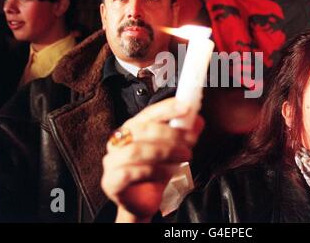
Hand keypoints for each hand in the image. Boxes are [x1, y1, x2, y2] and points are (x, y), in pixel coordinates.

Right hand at [101, 97, 203, 221]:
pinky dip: (152, 171)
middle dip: (171, 133)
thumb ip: (184, 135)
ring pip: (136, 150)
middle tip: (191, 141)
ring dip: (165, 151)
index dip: (167, 108)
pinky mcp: (111, 182)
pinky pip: (129, 173)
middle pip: (142, 130)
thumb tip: (198, 120)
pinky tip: (167, 173)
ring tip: (185, 157)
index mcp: (133, 129)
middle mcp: (119, 141)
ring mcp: (112, 162)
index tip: (187, 107)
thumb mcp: (174, 152)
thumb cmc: (155, 173)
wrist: (142, 203)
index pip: (148, 113)